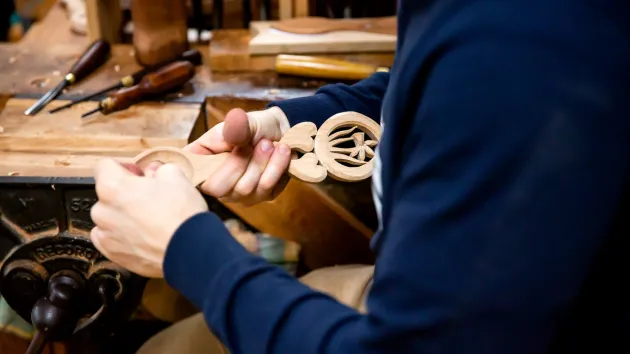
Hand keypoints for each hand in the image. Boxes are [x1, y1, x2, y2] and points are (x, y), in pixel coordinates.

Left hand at [90, 158, 208, 277]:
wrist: (189, 251)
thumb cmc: (181, 213)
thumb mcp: (176, 177)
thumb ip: (159, 170)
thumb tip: (154, 172)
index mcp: (112, 187)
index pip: (104, 166)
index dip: (125, 167)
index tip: (139, 175)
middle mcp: (102, 211)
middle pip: (107, 194)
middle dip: (125, 194)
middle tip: (150, 200)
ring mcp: (105, 235)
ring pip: (109, 217)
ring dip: (123, 216)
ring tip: (149, 222)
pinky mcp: (112, 254)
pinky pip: (110, 238)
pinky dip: (122, 236)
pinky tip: (143, 236)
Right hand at [185, 106, 292, 205]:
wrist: (281, 131)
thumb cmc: (254, 127)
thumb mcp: (244, 121)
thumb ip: (236, 126)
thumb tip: (232, 129)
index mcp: (202, 163)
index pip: (191, 177)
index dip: (199, 173)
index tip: (226, 154)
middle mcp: (217, 184)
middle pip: (219, 189)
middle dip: (243, 163)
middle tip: (262, 142)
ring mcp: (239, 194)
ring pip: (246, 189)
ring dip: (264, 163)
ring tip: (273, 144)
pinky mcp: (261, 196)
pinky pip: (267, 189)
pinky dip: (277, 167)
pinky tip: (282, 152)